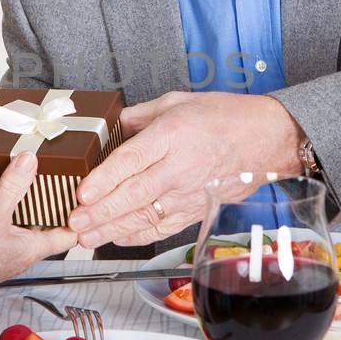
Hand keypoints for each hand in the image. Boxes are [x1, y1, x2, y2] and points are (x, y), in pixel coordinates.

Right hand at [0, 151, 78, 311]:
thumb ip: (12, 188)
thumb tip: (30, 162)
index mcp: (32, 249)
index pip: (70, 234)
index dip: (82, 215)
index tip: (87, 192)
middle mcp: (21, 250)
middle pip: (48, 224)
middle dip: (55, 201)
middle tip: (61, 175)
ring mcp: (3, 247)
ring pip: (24, 221)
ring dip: (28, 201)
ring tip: (31, 176)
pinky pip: (2, 219)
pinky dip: (4, 203)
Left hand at [67, 92, 304, 248]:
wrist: (266, 139)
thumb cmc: (224, 117)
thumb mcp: (178, 101)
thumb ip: (141, 115)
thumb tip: (112, 125)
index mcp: (172, 136)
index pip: (132, 161)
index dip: (105, 180)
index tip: (82, 193)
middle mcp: (179, 168)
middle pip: (134, 194)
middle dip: (101, 212)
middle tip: (74, 223)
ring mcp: (188, 193)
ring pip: (146, 216)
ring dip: (113, 229)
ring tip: (86, 237)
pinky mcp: (196, 209)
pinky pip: (164, 227)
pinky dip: (138, 236)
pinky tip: (116, 238)